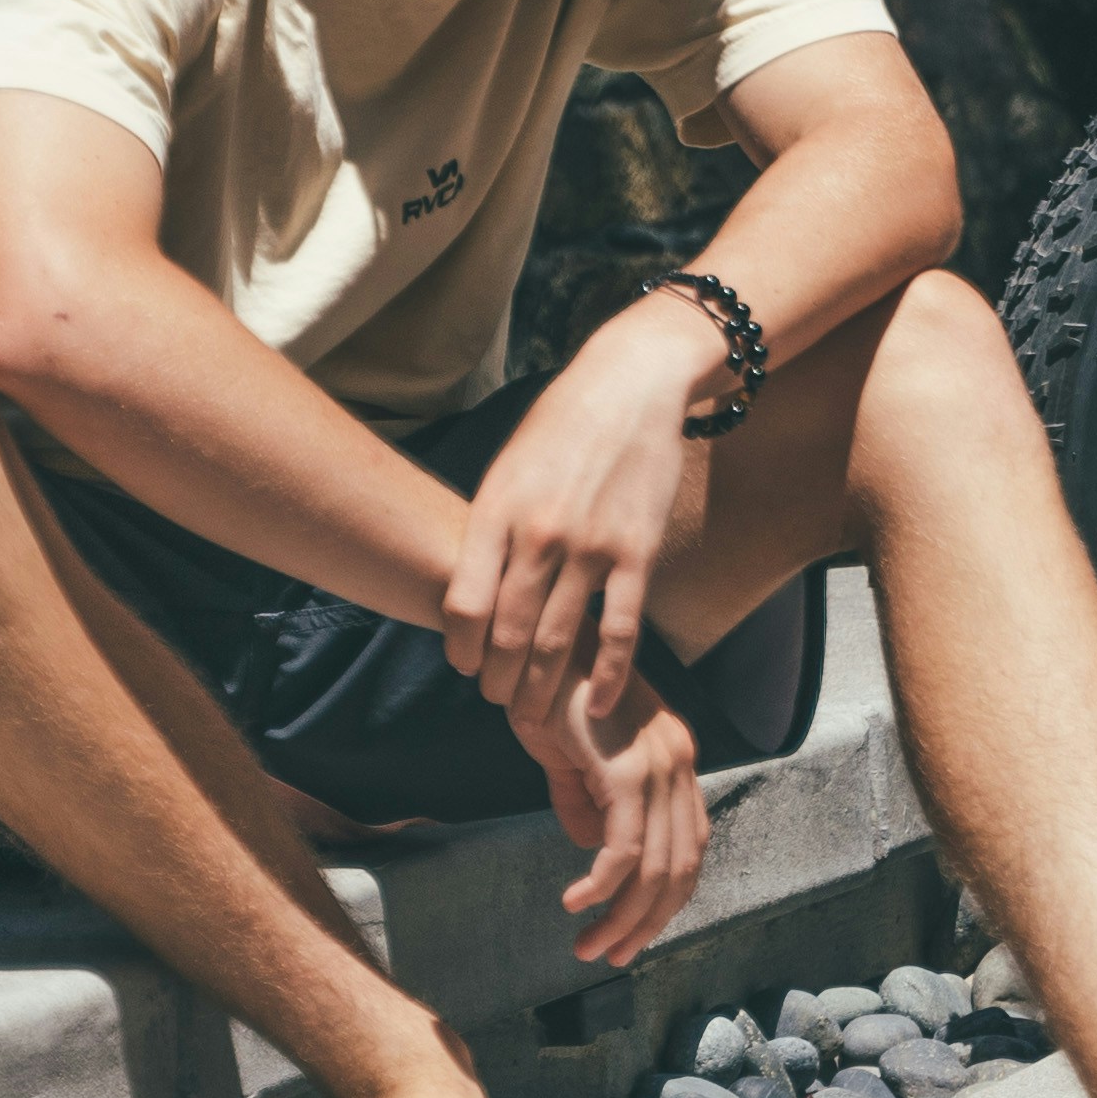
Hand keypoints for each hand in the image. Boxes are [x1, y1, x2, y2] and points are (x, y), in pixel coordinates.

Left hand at [447, 326, 701, 721]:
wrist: (631, 385)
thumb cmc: (561, 425)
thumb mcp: (507, 467)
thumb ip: (491, 528)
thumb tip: (472, 589)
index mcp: (497, 510)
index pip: (463, 604)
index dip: (458, 648)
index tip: (462, 667)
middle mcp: (540, 533)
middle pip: (507, 632)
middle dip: (496, 679)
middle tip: (496, 701)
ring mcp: (591, 545)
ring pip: (557, 639)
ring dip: (540, 687)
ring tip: (531, 712)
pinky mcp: (637, 552)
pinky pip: (620, 629)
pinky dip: (605, 675)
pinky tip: (593, 706)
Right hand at [520, 674, 707, 967]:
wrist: (531, 645)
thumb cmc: (548, 697)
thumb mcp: (573, 763)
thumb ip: (588, 805)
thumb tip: (592, 852)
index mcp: (674, 762)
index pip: (686, 848)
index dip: (663, 899)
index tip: (630, 934)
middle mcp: (679, 763)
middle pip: (681, 866)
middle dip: (647, 921)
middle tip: (609, 955)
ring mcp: (659, 764)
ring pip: (656, 865)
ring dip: (622, 916)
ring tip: (589, 945)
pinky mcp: (628, 767)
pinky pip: (625, 844)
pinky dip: (602, 884)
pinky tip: (574, 902)